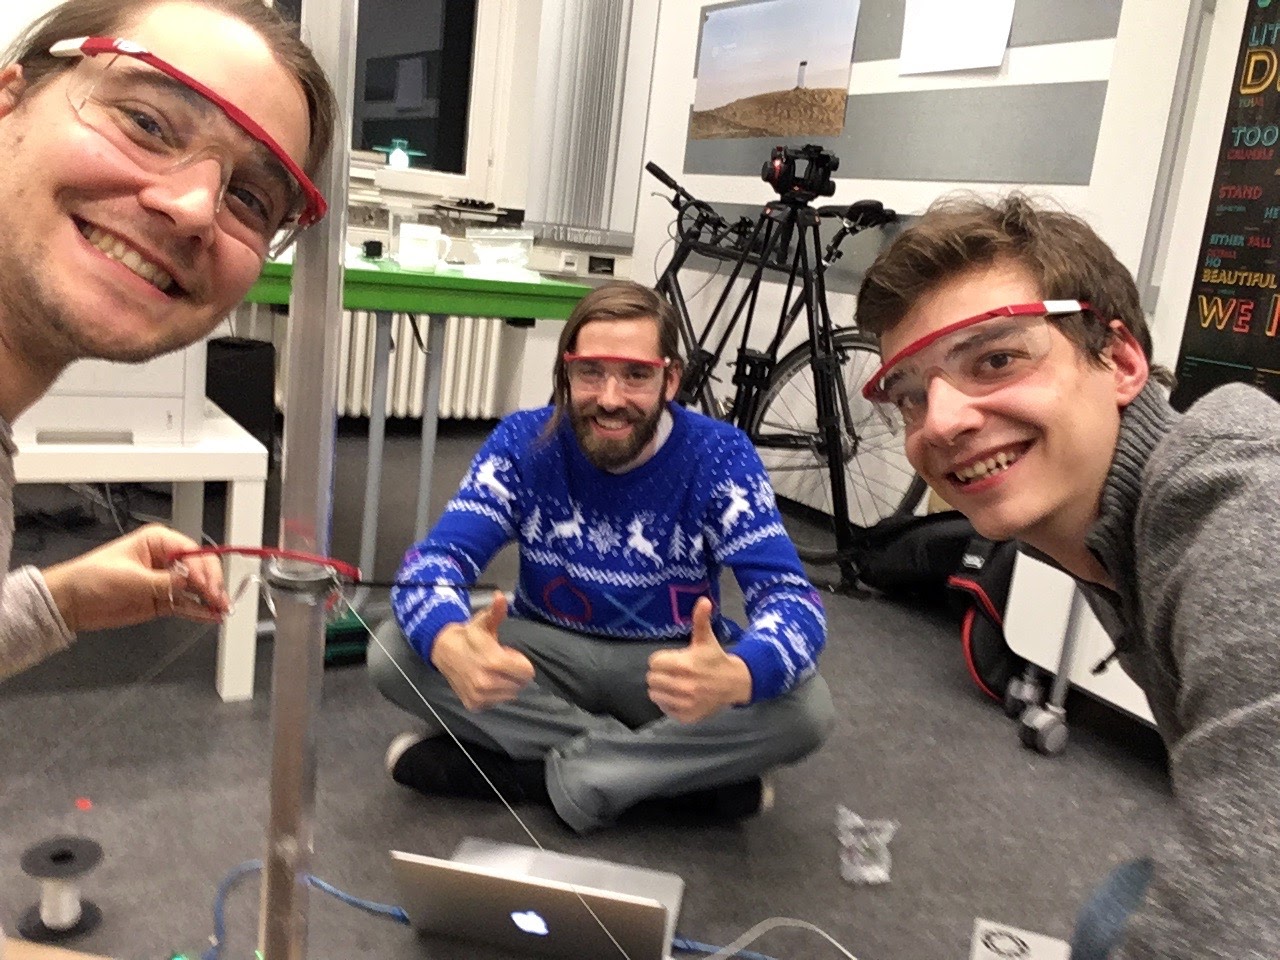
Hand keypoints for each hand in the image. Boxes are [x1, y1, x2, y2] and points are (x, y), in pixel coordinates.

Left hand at [41, 524, 229, 632]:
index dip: (203, 569)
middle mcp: (165, 560)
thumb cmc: (91, 578)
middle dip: (211, 584)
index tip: (206, 585)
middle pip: (199, 570)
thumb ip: (163, 580)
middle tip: (217, 599)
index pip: (192, 552)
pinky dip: (198, 611)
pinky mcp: (162, 601)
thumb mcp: (129, 578)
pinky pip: (186, 605)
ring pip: (196, 589)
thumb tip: (189, 581)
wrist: (71, 603)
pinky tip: (210, 615)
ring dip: (209, 599)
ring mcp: (165, 582)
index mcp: (158, 542)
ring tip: (220, 610)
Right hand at [429, 592, 534, 709]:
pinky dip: (493, 694)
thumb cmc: (470, 636)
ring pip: (509, 695)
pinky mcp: (473, 705)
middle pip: (520, 684)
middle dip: (513, 673)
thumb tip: (501, 596)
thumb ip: (496, 612)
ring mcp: (479, 696)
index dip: (520, 662)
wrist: (444, 651)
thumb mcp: (484, 622)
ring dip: (504, 684)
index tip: (507, 654)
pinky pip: (496, 703)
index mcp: (493, 662)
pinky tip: (483, 681)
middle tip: (498, 662)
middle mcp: (486, 683)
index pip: (527, 672)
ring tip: (490, 671)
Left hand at [647, 597, 752, 723]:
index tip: (672, 659)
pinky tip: (679, 696)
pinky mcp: (687, 716)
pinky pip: (664, 709)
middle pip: (652, 679)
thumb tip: (704, 600)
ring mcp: (686, 703)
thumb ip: (701, 620)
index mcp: (686, 665)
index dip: (661, 659)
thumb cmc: (714, 659)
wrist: (734, 683)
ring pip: (655, 695)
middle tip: (673, 671)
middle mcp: (685, 686)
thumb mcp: (706, 639)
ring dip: (662, 689)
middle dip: (660, 674)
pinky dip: (668, 703)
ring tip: (675, 683)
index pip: (654, 662)